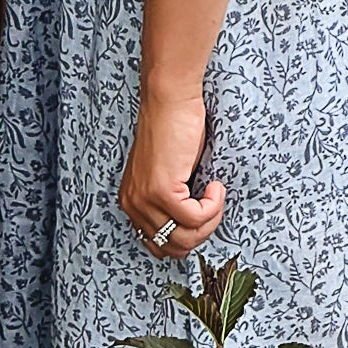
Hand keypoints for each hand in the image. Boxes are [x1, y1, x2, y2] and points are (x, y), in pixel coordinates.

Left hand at [119, 92, 225, 260]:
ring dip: (210, 219)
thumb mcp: (168, 174)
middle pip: (174, 247)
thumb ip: (171, 202)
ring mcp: (146, 200)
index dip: (188, 236)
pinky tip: (215, 186)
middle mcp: (133, 205)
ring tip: (214, 195)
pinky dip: (213, 206)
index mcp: (132, 203)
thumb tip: (193, 226)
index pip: (159, 245)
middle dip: (202, 232)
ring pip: (186, 236)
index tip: (203, 216)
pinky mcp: (162, 190)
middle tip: (213, 206)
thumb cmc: (174, 128)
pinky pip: (195, 218)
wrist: (170, 100)